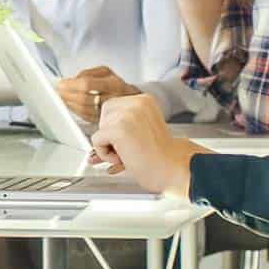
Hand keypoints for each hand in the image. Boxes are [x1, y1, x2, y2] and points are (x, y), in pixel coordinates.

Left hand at [55, 66, 140, 123]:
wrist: (134, 101)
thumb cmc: (116, 85)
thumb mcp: (105, 72)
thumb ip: (88, 73)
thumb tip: (71, 80)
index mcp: (114, 83)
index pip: (88, 84)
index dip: (71, 85)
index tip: (60, 84)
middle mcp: (113, 99)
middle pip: (84, 98)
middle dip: (67, 96)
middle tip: (57, 92)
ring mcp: (110, 112)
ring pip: (84, 110)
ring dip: (69, 105)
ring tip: (61, 99)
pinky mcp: (106, 121)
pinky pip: (87, 118)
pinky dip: (75, 112)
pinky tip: (69, 107)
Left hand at [88, 94, 207, 199]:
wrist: (173, 168)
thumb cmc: (161, 157)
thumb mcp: (141, 132)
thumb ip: (120, 129)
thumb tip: (95, 142)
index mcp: (144, 100)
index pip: (112, 107)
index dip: (115, 127)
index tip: (129, 140)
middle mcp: (136, 103)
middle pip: (103, 116)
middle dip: (110, 135)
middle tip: (129, 148)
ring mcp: (127, 115)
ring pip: (99, 129)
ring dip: (109, 147)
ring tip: (131, 153)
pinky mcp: (118, 129)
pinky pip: (96, 141)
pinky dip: (105, 155)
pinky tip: (125, 157)